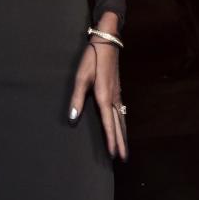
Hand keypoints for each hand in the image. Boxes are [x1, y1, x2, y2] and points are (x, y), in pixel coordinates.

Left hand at [68, 42, 127, 160]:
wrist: (107, 41)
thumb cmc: (92, 58)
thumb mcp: (81, 76)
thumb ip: (77, 98)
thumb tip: (73, 118)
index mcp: (104, 96)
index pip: (108, 123)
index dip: (110, 139)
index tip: (113, 154)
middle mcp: (113, 97)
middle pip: (119, 124)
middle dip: (121, 141)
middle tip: (124, 158)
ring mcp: (117, 93)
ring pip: (122, 118)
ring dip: (123, 133)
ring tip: (125, 146)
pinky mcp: (117, 89)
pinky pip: (122, 111)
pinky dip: (123, 122)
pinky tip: (122, 125)